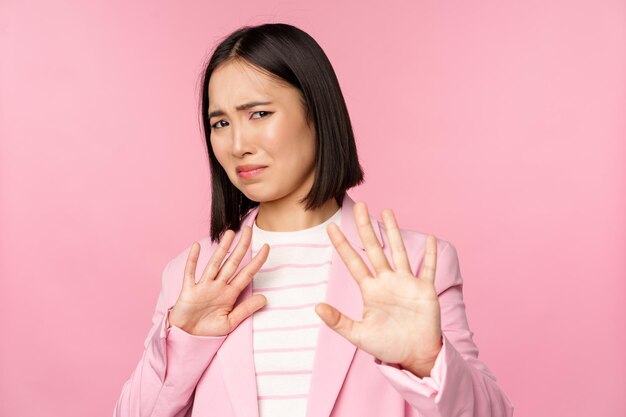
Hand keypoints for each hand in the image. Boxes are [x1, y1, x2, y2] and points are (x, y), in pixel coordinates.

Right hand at [168, 226, 269, 336]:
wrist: (186, 338)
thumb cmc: (207, 331)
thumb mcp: (230, 322)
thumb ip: (246, 310)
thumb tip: (265, 298)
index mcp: (230, 294)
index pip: (246, 274)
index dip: (257, 261)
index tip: (267, 247)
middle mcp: (218, 286)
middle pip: (232, 263)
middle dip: (241, 247)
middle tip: (249, 229)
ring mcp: (203, 287)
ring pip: (215, 263)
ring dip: (222, 249)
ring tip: (230, 233)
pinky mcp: (189, 290)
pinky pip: (191, 273)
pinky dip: (193, 260)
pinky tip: (197, 247)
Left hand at [315, 202, 441, 377]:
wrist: (415, 356)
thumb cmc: (388, 347)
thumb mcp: (359, 335)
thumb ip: (339, 322)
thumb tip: (317, 308)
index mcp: (370, 290)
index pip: (353, 262)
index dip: (343, 245)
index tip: (331, 228)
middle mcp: (387, 281)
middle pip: (374, 248)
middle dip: (366, 227)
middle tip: (360, 206)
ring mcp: (406, 283)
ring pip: (398, 251)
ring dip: (394, 232)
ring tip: (388, 211)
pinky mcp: (425, 289)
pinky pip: (428, 268)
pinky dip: (431, 254)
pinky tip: (430, 237)